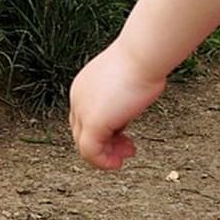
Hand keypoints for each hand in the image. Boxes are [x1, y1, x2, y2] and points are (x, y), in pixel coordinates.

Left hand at [69, 40, 167, 170]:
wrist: (142, 56)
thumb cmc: (141, 63)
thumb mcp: (126, 83)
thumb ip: (121, 98)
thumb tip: (131, 105)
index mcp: (83, 86)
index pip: (84, 117)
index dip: (104, 131)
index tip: (123, 137)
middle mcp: (78, 98)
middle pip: (82, 132)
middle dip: (105, 144)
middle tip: (126, 149)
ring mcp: (82, 110)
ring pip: (84, 144)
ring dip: (105, 156)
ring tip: (123, 158)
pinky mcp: (92, 122)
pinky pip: (90, 152)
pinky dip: (103, 162)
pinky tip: (117, 163)